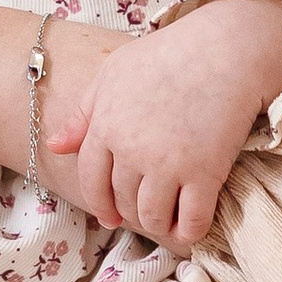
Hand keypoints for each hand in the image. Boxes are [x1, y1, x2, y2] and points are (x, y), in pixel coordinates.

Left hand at [41, 0, 281, 247]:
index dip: (99, 203)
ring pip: (152, 218)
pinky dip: (188, 232)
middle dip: (130, 213)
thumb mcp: (113, 73)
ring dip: (158, 226)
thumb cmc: (168, 55)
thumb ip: (83, 113)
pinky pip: (190, 221)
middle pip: (122, 201)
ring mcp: (168, 165)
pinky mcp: (204, 174)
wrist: (226, 49)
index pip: (91, 181)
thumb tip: (55, 146)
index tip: (110, 215)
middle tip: (144, 213)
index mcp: (106, 126)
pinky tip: (190, 228)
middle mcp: (131, 151)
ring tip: (167, 222)